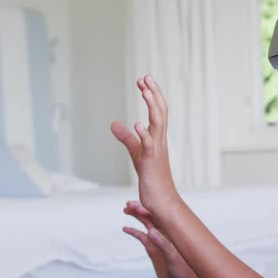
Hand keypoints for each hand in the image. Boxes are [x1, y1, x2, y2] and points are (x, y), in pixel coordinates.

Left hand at [111, 75, 178, 210]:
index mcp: (158, 139)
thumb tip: (113, 123)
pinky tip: (137, 123)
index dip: (152, 95)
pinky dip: (144, 134)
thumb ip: (127, 138)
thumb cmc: (153, 178)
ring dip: (152, 107)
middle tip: (145, 77)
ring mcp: (157, 151)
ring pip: (158, 125)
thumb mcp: (136, 154)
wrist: (163, 201)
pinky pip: (148, 146)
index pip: (158, 112)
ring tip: (144, 91)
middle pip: (160, 113)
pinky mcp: (150, 163)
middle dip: (154, 94)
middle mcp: (160, 142)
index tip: (144, 80)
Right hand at [123, 200, 203, 277]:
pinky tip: (126, 228)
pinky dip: (134, 232)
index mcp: (172, 232)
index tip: (136, 204)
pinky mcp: (154, 250)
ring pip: (146, 224)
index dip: (148, 208)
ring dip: (137, 217)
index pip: (159, 215)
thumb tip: (150, 231)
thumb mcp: (173, 257)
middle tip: (127, 204)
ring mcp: (159, 241)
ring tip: (126, 210)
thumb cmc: (185, 272)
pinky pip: (142, 237)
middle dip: (140, 209)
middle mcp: (166, 234)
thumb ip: (162, 244)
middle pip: (151, 216)